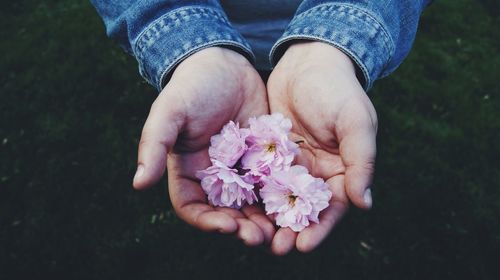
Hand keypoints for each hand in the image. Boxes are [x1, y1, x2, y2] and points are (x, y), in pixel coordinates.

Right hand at [133, 47, 274, 245]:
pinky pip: (273, 183)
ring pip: (252, 204)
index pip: (193, 208)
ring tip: (279, 230)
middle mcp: (214, 176)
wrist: (225, 63)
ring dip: (263, 219)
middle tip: (260, 237)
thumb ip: (154, 144)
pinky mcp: (263, 159)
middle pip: (226, 212)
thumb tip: (138, 184)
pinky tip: (294, 204)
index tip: (227, 226)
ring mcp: (241, 169)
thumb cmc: (192, 86)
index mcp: (188, 171)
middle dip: (241, 227)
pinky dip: (281, 197)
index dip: (207, 222)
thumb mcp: (170, 111)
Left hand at [267, 42, 377, 254]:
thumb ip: (361, 161)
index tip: (303, 246)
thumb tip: (365, 204)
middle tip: (274, 248)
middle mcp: (316, 173)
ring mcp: (290, 164)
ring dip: (268, 219)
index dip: (320, 229)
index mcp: (341, 170)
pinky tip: (237, 206)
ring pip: (278, 199)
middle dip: (290, 231)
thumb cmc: (337, 89)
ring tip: (252, 235)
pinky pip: (259, 177)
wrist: (308, 61)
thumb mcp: (355, 121)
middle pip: (302, 210)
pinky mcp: (269, 154)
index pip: (332, 208)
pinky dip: (251, 193)